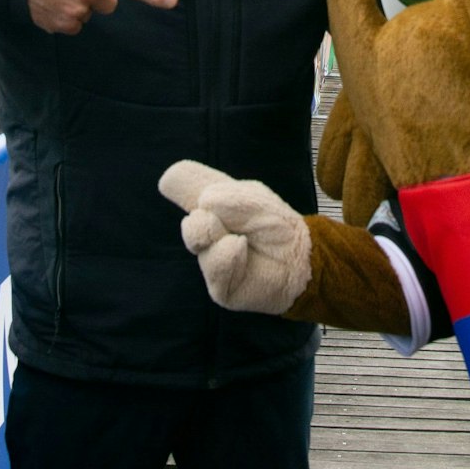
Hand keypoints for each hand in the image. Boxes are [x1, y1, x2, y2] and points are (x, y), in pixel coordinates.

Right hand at [159, 161, 311, 313]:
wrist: (300, 259)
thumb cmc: (277, 226)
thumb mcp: (255, 198)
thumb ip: (229, 194)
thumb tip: (202, 205)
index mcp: (211, 207)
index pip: (188, 190)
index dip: (178, 183)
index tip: (168, 181)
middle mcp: (206, 234)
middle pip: (190, 222)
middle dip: (206, 215)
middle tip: (227, 216)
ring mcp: (210, 260)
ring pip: (197, 239)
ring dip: (216, 231)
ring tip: (239, 237)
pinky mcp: (219, 286)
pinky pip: (213, 265)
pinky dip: (228, 254)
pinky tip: (242, 249)